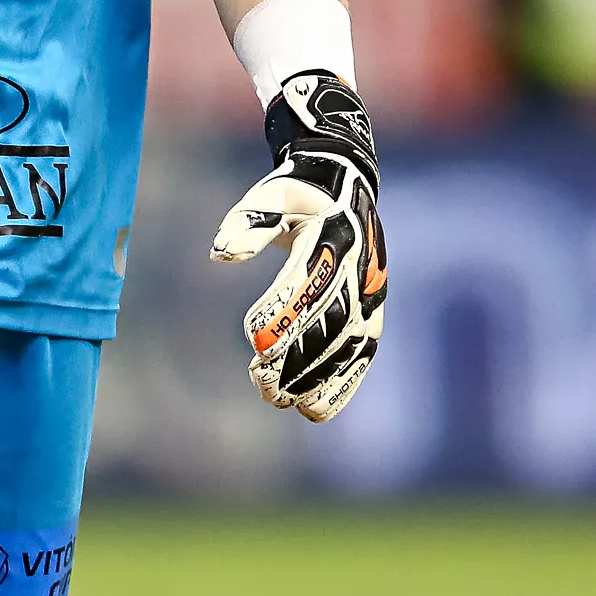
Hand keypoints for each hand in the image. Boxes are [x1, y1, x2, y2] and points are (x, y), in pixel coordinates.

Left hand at [209, 71, 384, 421]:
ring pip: (347, 346)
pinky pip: (362, 355)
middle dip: (296, 357)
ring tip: (280, 401)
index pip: (306, 283)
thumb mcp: (270, 195)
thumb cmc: (298, 193)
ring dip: (316, 378)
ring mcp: (371, 294)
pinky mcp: (374, 312)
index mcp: (332, 235)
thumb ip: (246, 222)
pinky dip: (342, 385)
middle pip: (329, 322)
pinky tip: (315, 410)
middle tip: (261, 384)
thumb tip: (221, 253)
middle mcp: (358, 269)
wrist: (347, 184)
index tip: (253, 342)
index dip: (283, 314)